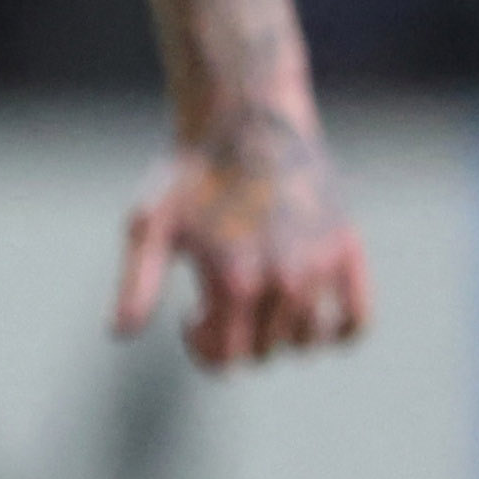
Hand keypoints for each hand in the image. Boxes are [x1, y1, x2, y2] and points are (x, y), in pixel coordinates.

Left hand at [115, 120, 368, 372]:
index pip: (227, 359)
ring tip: (256, 298)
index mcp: (234, 282)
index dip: (204, 349)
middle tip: (219, 300)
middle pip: (264, 353)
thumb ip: (136, 284)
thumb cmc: (189, 175)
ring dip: (279, 334)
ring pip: (305, 342)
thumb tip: (121, 334)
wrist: (246, 119)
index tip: (192, 317)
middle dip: (237, 337)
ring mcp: (320, 267)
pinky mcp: (347, 250)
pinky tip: (313, 320)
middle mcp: (284, 280)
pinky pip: (357, 320)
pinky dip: (338, 333)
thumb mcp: (148, 225)